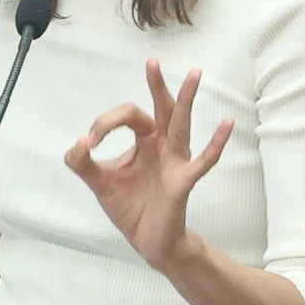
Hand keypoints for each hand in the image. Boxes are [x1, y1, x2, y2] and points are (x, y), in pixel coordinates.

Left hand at [64, 59, 235, 272]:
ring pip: (181, 125)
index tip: (89, 144)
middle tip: (152, 62)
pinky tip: (227, 124)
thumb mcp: (99, 183)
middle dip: (157, 85)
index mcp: (144, 142)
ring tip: (194, 74)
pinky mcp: (183, 181)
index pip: (128, 117)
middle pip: (161, 109)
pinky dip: (215, 143)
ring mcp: (175, 162)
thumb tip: (76, 144)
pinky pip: (203, 161)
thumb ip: (82, 164)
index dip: (105, 124)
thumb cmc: (131, 208)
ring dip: (186, 100)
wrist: (148, 242)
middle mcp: (162, 146)